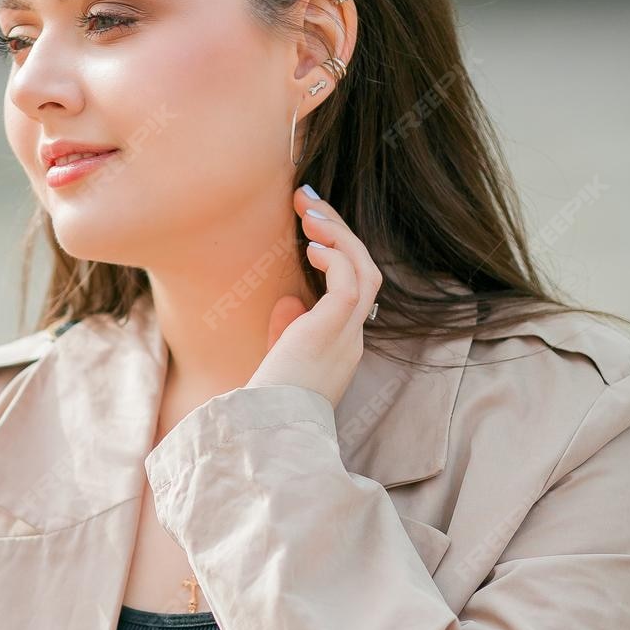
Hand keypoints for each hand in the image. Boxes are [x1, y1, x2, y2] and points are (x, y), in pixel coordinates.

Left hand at [247, 187, 381, 407]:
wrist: (264, 429)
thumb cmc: (264, 402)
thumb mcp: (279, 360)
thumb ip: (287, 330)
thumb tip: (290, 300)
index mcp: (340, 347)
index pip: (353, 289)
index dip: (338, 253)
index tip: (311, 228)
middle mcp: (351, 339)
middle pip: (365, 272)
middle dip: (340, 232)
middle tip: (308, 200)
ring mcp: (347, 336)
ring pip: (365, 271)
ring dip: (339, 235)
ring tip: (309, 210)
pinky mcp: (334, 332)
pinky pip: (351, 283)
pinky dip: (336, 258)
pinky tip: (312, 245)